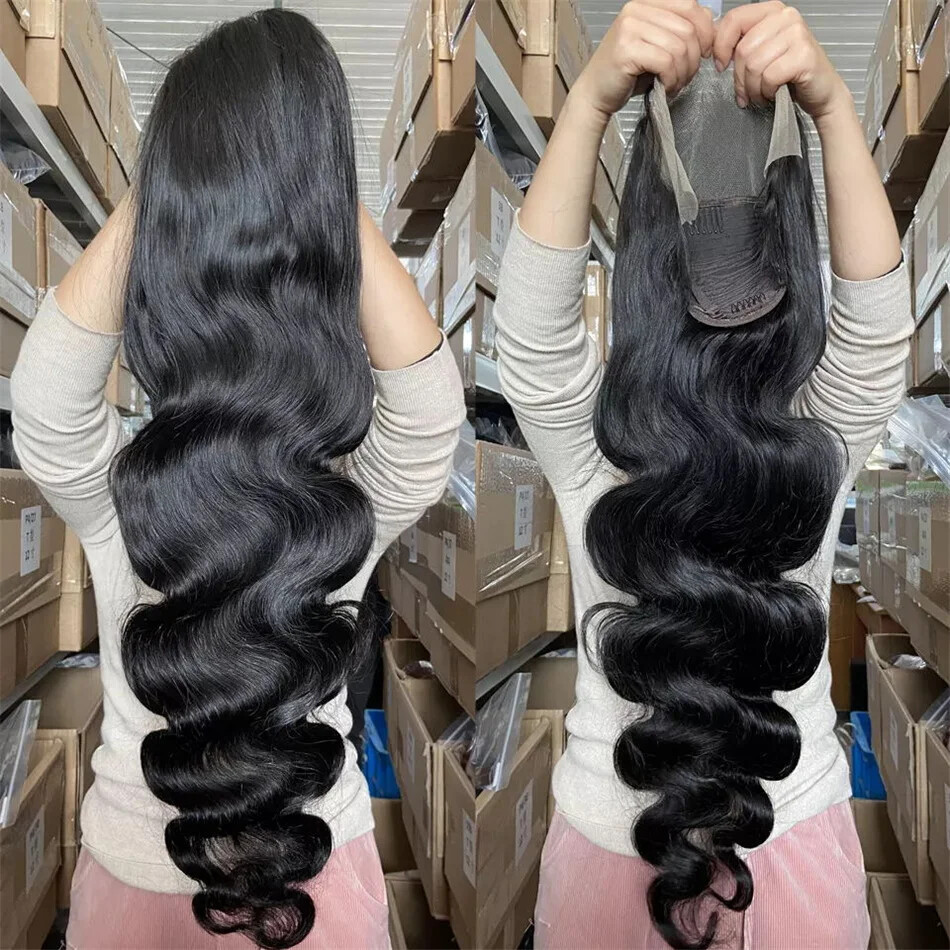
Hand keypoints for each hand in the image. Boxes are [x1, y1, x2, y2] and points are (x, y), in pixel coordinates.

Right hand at [571, 0, 714, 122]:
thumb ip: (679, 30)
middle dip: (693, 59)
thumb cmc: (627, 73)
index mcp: (646, 3)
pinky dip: (671, 80)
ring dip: (683, 73)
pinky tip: (664, 88)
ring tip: (674, 85)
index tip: (702, 54)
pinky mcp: (626, 50)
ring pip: (679, 47)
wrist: (595, 94)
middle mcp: (636, 9)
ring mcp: (630, 28)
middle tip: (685, 77)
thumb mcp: (657, 44)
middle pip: (687, 29)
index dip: (705, 31)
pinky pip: (666, 62)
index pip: (691, 6)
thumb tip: (713, 28)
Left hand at [713, 2, 850, 119]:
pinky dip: (766, 92)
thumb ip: (740, 44)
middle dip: (739, 78)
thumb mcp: (760, 53)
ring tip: (760, 94)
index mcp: (772, 11)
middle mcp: (786, 17)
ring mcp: (797, 33)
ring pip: (753, 64)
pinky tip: (773, 93)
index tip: (721, 66)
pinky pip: (769, 76)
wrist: (820, 92)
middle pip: (742, 49)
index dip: (720, 46)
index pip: (733, 19)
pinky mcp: (804, 54)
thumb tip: (713, 48)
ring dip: (752, 88)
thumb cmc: (788, 75)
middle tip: (745, 92)